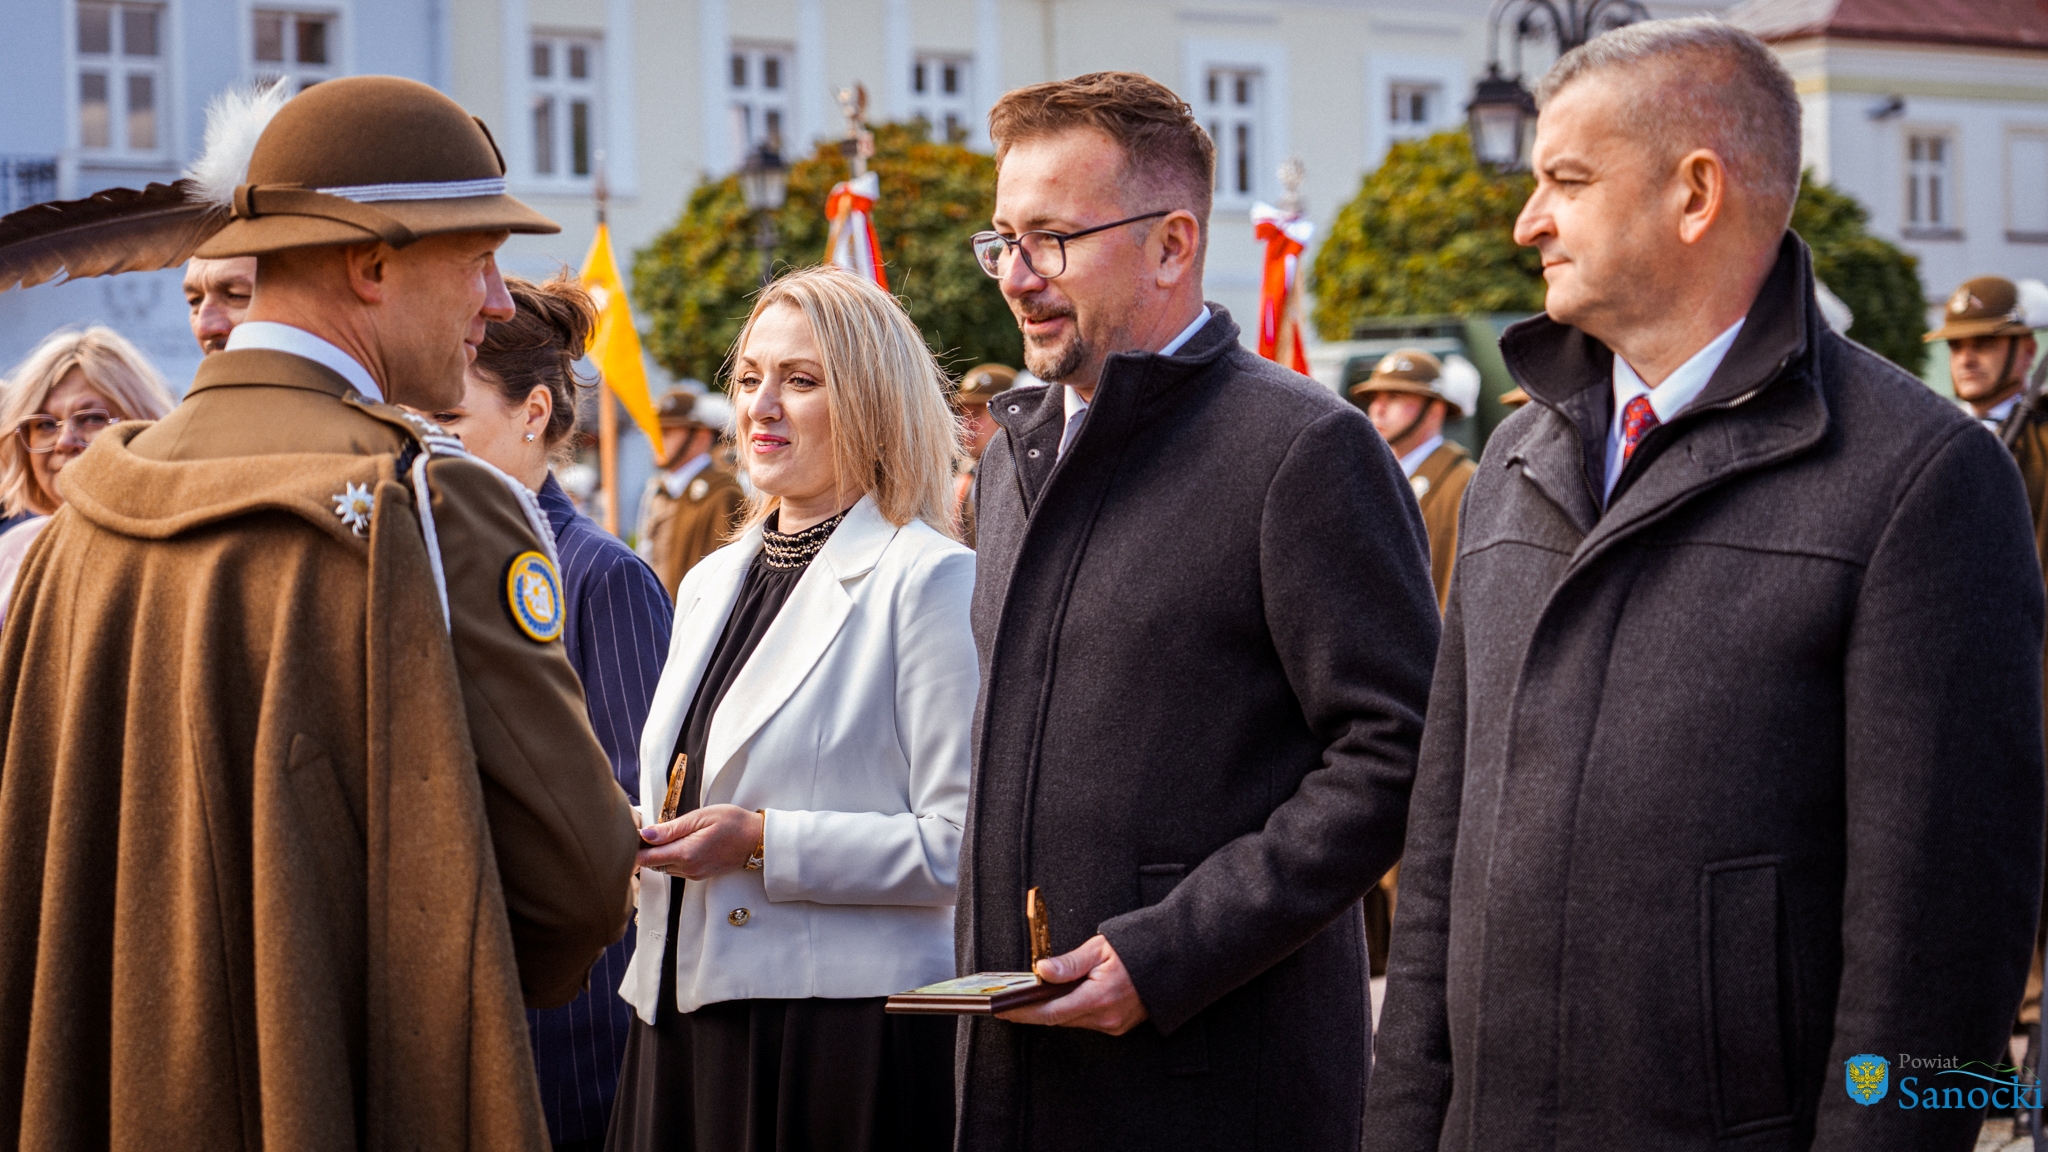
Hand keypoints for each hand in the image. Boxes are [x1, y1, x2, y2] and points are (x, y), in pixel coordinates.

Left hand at [637, 804, 762, 880]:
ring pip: (663, 867)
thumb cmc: (733, 823)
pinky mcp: (699, 874)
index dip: (634, 848)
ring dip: (657, 853)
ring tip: (661, 833)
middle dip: (644, 849)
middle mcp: (687, 869)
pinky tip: (676, 842)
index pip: (646, 858)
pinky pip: (675, 868)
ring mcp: (693, 874)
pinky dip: (670, 857)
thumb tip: (646, 835)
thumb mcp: (701, 817)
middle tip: (645, 829)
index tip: (631, 834)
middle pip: (652, 864)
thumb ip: (671, 828)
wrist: (757, 839)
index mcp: (685, 854)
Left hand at [996, 934, 1148, 1034]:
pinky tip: (1059, 1000)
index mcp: (1100, 998)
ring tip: (1029, 999)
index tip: (1004, 1011)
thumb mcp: (1101, 948)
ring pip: (1072, 1021)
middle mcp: (1107, 1018)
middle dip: (1033, 1011)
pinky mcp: (1119, 1025)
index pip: (1051, 1012)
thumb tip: (1042, 971)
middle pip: (1058, 1019)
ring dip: (1051, 1011)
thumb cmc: (1139, 949)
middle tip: (1009, 1003)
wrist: (1174, 959)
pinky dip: (1070, 1011)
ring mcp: (1114, 1025)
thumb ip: (1069, 963)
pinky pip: (1086, 1021)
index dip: (1024, 1012)